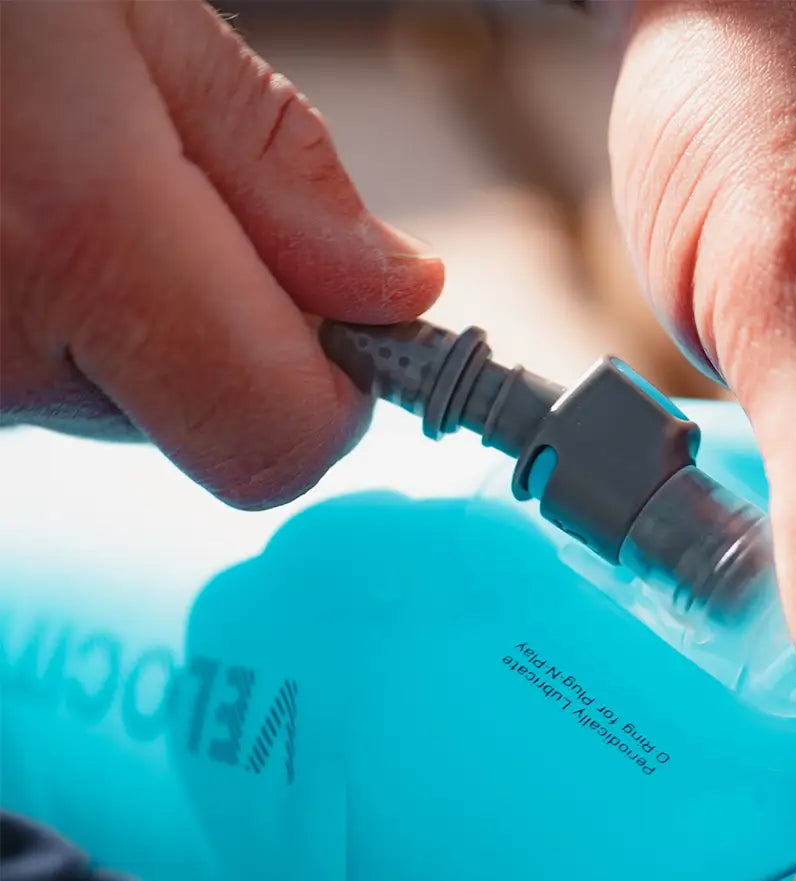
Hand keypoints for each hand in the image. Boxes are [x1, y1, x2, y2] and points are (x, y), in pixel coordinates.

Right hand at [0, 0, 441, 506]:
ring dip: (141, 315)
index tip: (350, 318)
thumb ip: (269, 161)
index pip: (275, 440)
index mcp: (75, 234)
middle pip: (211, 420)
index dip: (334, 391)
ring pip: (126, 404)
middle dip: (234, 325)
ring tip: (57, 177)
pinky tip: (19, 220)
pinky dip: (65, 317)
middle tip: (163, 187)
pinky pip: (46, 381)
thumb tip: (393, 293)